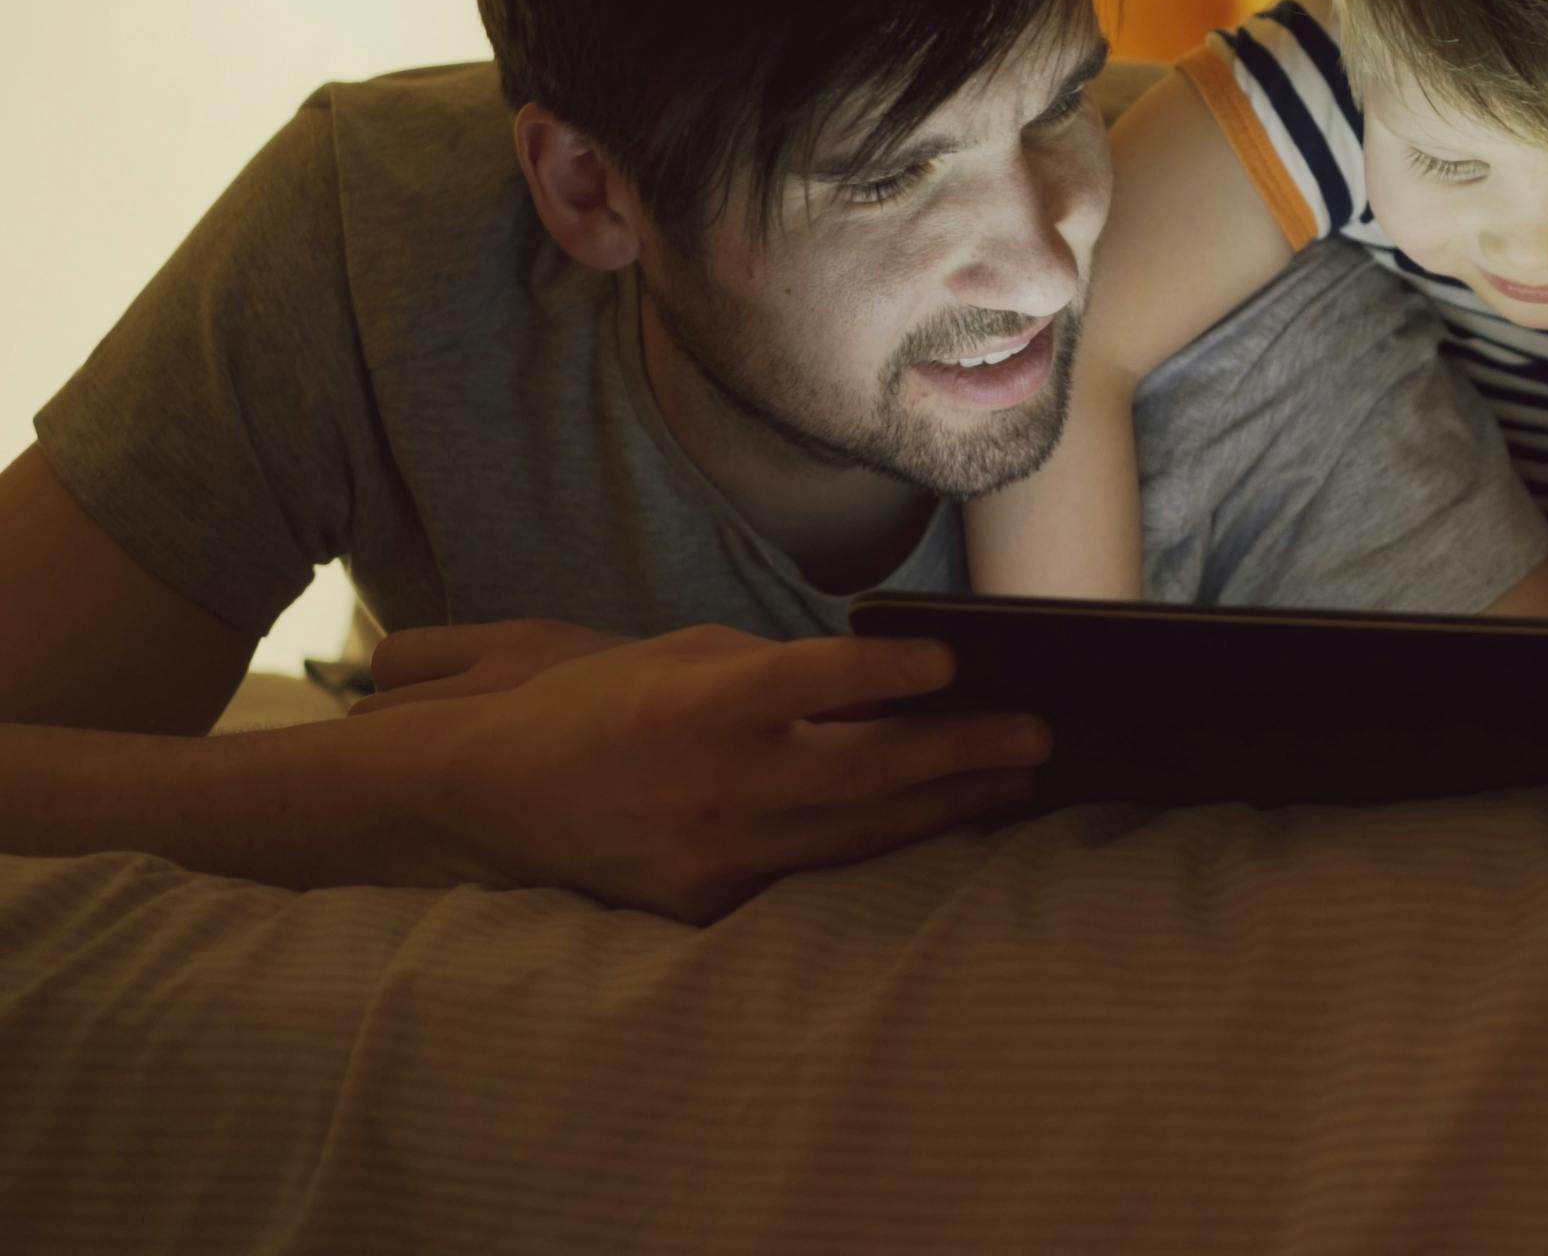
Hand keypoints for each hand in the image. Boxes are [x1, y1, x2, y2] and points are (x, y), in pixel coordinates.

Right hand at [361, 625, 1050, 922]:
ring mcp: (710, 854)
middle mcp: (704, 784)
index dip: (879, 672)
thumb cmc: (604, 707)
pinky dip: (884, 848)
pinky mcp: (710, 904)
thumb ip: (780, 670)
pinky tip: (945, 825)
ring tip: (1018, 781)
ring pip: (854, 834)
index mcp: (691, 706)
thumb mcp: (685, 660)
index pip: (802, 683)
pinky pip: (816, 874)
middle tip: (1039, 733)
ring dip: (945, 806)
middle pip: (857, 772)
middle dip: (959, 753)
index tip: (953, 658)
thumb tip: (891, 679)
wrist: (492, 797)